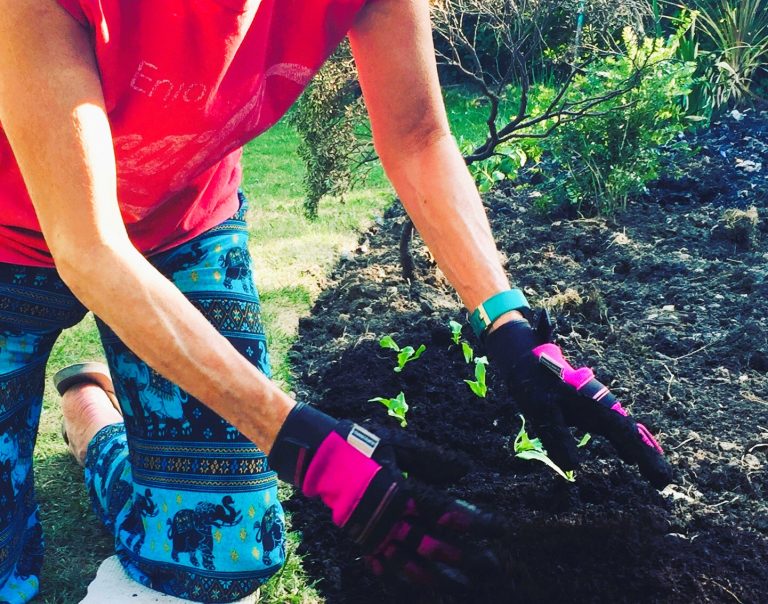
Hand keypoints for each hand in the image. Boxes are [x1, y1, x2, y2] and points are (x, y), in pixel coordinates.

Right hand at [268, 403, 500, 587]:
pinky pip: (385, 565)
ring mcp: (373, 533)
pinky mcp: (361, 540)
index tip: (497, 528)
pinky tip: (423, 585)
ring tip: (462, 584)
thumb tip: (465, 470)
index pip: (443, 511)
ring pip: (410, 562)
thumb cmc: (361, 444)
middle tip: (492, 565)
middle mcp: (387, 517)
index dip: (472, 521)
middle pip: (431, 544)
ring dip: (438, 574)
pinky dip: (404, 576)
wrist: (318, 456)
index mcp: (399, 490)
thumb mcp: (399, 443)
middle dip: (464, 555)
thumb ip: (433, 459)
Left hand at [485, 311, 672, 488]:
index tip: (660, 476)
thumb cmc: (535, 387)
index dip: (643, 455)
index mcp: (595, 405)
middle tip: (665, 482)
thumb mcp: (542, 412)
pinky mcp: (590, 411)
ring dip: (640, 452)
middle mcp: (602, 406)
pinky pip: (613, 430)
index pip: (624, 433)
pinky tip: (629, 459)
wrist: (528, 363)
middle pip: (630, 433)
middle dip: (648, 456)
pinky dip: (624, 444)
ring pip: (624, 432)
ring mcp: (598, 408)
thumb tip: (573, 467)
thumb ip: (557, 436)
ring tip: (656, 477)